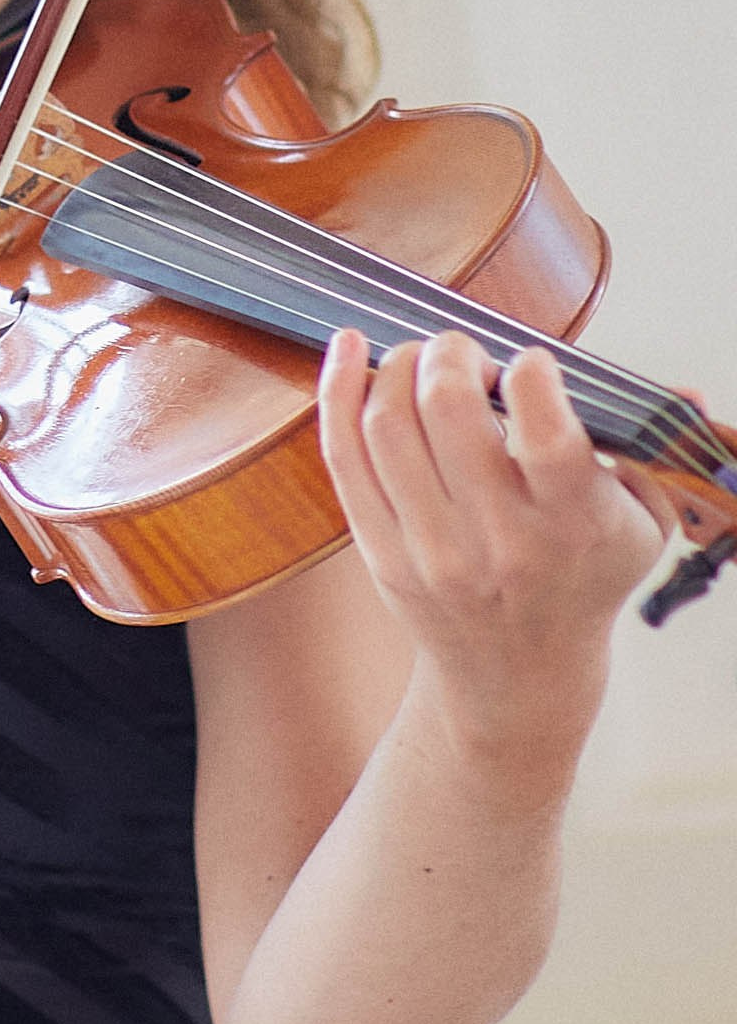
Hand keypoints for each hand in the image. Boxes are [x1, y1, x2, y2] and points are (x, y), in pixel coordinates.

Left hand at [316, 329, 678, 792]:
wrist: (518, 674)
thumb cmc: (583, 576)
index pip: (547, 438)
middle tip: (465, 353)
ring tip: (421, 361)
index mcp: (573, 527)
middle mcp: (499, 542)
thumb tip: (685, 395)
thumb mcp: (640, 523)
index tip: (530, 362)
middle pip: (448, 410)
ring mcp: (431, 551)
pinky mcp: (380, 552)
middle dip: (452, 353)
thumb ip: (652, 450)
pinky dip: (338, 390)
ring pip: (388, 424)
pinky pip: (344, 455)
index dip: (531, 376)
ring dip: (399, 365)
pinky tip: (350, 349)